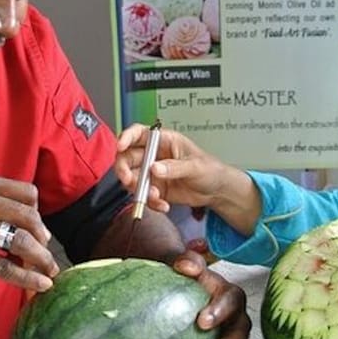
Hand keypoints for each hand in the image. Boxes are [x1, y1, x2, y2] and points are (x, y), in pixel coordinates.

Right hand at [0, 175, 58, 294]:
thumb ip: (0, 208)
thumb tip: (42, 230)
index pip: (28, 193)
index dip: (38, 212)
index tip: (38, 228)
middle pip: (29, 217)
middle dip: (43, 237)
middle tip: (45, 250)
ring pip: (21, 242)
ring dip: (41, 258)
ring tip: (50, 270)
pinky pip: (6, 267)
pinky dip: (28, 277)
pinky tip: (42, 284)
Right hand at [115, 124, 259, 235]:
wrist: (216, 190)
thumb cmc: (209, 169)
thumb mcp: (195, 166)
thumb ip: (174, 167)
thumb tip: (154, 168)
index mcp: (164, 140)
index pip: (139, 133)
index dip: (126, 137)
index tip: (121, 147)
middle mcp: (154, 155)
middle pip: (128, 157)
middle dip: (124, 169)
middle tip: (129, 181)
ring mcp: (153, 172)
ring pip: (133, 179)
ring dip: (139, 190)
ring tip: (156, 196)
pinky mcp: (155, 188)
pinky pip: (144, 196)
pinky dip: (150, 202)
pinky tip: (164, 205)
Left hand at [174, 251, 250, 338]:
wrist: (179, 299)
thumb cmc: (186, 283)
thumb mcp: (183, 267)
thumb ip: (186, 260)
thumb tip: (184, 264)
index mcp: (228, 295)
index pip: (231, 299)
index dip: (220, 310)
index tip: (201, 321)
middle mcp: (235, 320)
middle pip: (239, 333)